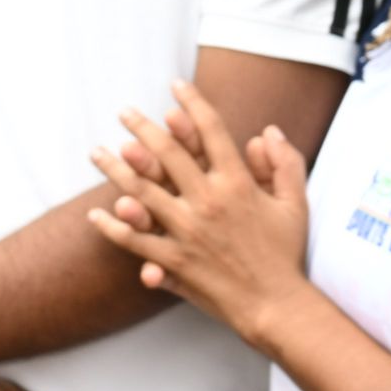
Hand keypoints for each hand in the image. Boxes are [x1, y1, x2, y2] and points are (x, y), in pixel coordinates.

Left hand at [88, 79, 309, 343]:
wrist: (275, 304)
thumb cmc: (286, 254)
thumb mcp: (295, 204)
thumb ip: (285, 163)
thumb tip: (268, 131)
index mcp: (238, 184)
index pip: (212, 132)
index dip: (193, 104)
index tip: (177, 86)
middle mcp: (208, 202)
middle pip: (168, 154)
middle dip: (143, 128)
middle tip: (125, 111)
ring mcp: (187, 231)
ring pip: (142, 192)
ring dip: (115, 169)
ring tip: (97, 151)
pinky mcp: (174, 260)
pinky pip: (136, 241)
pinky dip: (113, 228)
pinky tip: (96, 214)